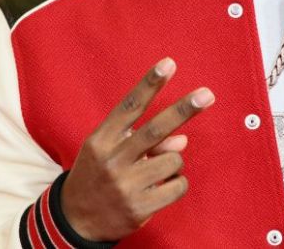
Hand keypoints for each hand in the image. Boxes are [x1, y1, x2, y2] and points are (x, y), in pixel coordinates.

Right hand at [60, 57, 213, 240]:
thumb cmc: (98, 174)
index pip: (130, 106)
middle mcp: (112, 160)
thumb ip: (143, 140)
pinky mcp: (140, 208)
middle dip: (183, 110)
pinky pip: (178, 185)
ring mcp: (126, 185)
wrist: (76, 219)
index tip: (168, 64)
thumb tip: (182, 141)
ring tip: (155, 172)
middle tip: (207, 95)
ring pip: (173, 159)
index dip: (150, 84)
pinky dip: (177, 182)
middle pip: (156, 129)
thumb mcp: (110, 151)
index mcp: (102, 140)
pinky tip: (161, 188)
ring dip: (174, 162)